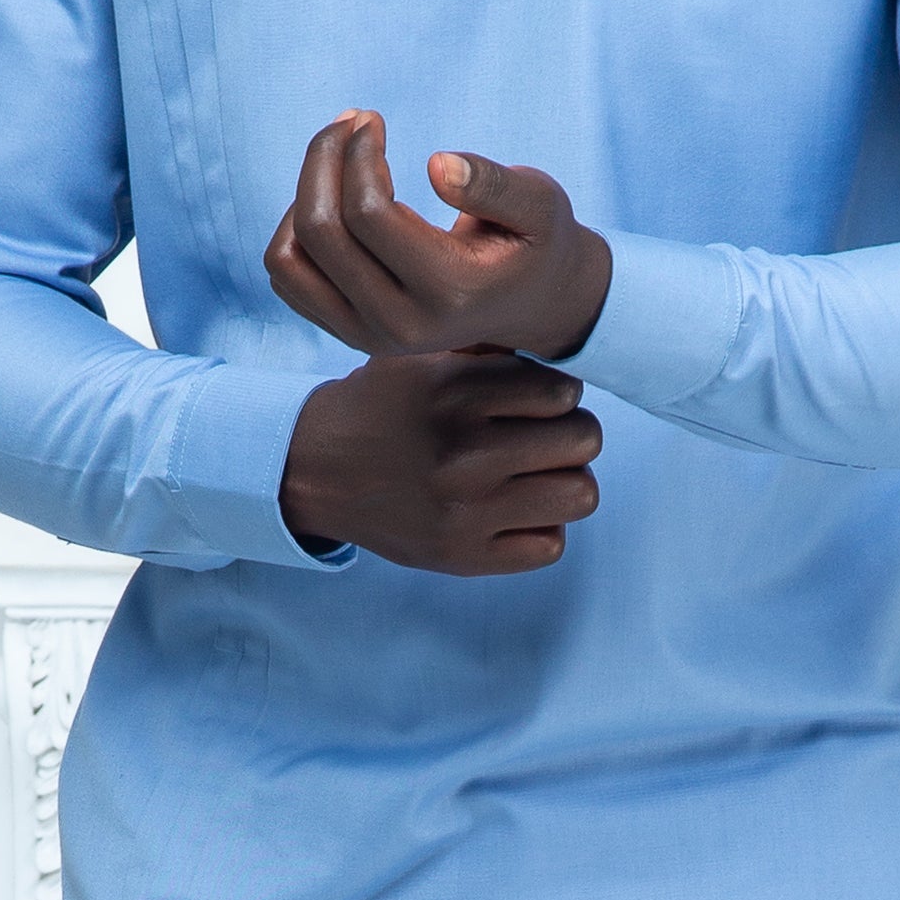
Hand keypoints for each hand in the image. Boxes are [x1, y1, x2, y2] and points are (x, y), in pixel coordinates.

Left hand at [265, 113, 612, 363]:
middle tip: (351, 120)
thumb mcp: (540, 205)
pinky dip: (294, 226)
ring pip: (289, 257)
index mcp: (449, 293)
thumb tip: (436, 166)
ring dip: (303, 191)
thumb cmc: (535, 241)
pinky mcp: (346, 333)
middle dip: (324, 158)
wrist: (532, 304)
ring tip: (337, 155)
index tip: (373, 120)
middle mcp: (400, 326)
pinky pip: (287, 276)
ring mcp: (367, 337)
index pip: (369, 214)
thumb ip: (495, 185)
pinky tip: (333, 196)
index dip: (358, 153)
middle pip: (320, 231)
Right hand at [279, 347, 602, 574]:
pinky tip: (513, 511)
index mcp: (454, 394)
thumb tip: (558, 342)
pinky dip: (541, 527)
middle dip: (570, 433)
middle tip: (544, 438)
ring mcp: (465, 512)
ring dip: (566, 481)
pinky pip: (551, 546)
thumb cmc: (385, 405)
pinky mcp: (462, 558)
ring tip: (536, 475)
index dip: (558, 394)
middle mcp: (462, 454)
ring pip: (581, 494)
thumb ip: (488, 348)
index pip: (564, 392)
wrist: (315, 469)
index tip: (537, 402)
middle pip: (584, 439)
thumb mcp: (422, 356)